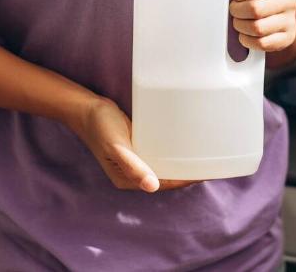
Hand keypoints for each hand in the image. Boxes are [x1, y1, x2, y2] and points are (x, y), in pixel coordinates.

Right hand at [65, 94, 197, 191]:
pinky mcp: (136, 148)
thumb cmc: (101, 125)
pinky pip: (157, 154)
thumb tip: (152, 187)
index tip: (205, 173)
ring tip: (200, 155)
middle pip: (165, 177)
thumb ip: (133, 165)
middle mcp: (133, 174)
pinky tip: (181, 145)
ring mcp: (135, 161)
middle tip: (209, 162)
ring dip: (179, 163)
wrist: (86, 108)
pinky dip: (170, 153)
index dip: (184, 180)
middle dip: (186, 173)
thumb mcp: (116, 145)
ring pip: (163, 166)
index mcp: (128, 179)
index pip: (164, 184)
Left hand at [230, 0, 295, 51]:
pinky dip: (248, 40)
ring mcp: (290, 19)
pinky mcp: (288, 37)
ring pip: (257, 28)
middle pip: (256, 9)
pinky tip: (245, 34)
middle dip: (237, 11)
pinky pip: (262, 44)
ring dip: (241, 26)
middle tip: (233, 10)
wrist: (275, 11)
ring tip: (238, 21)